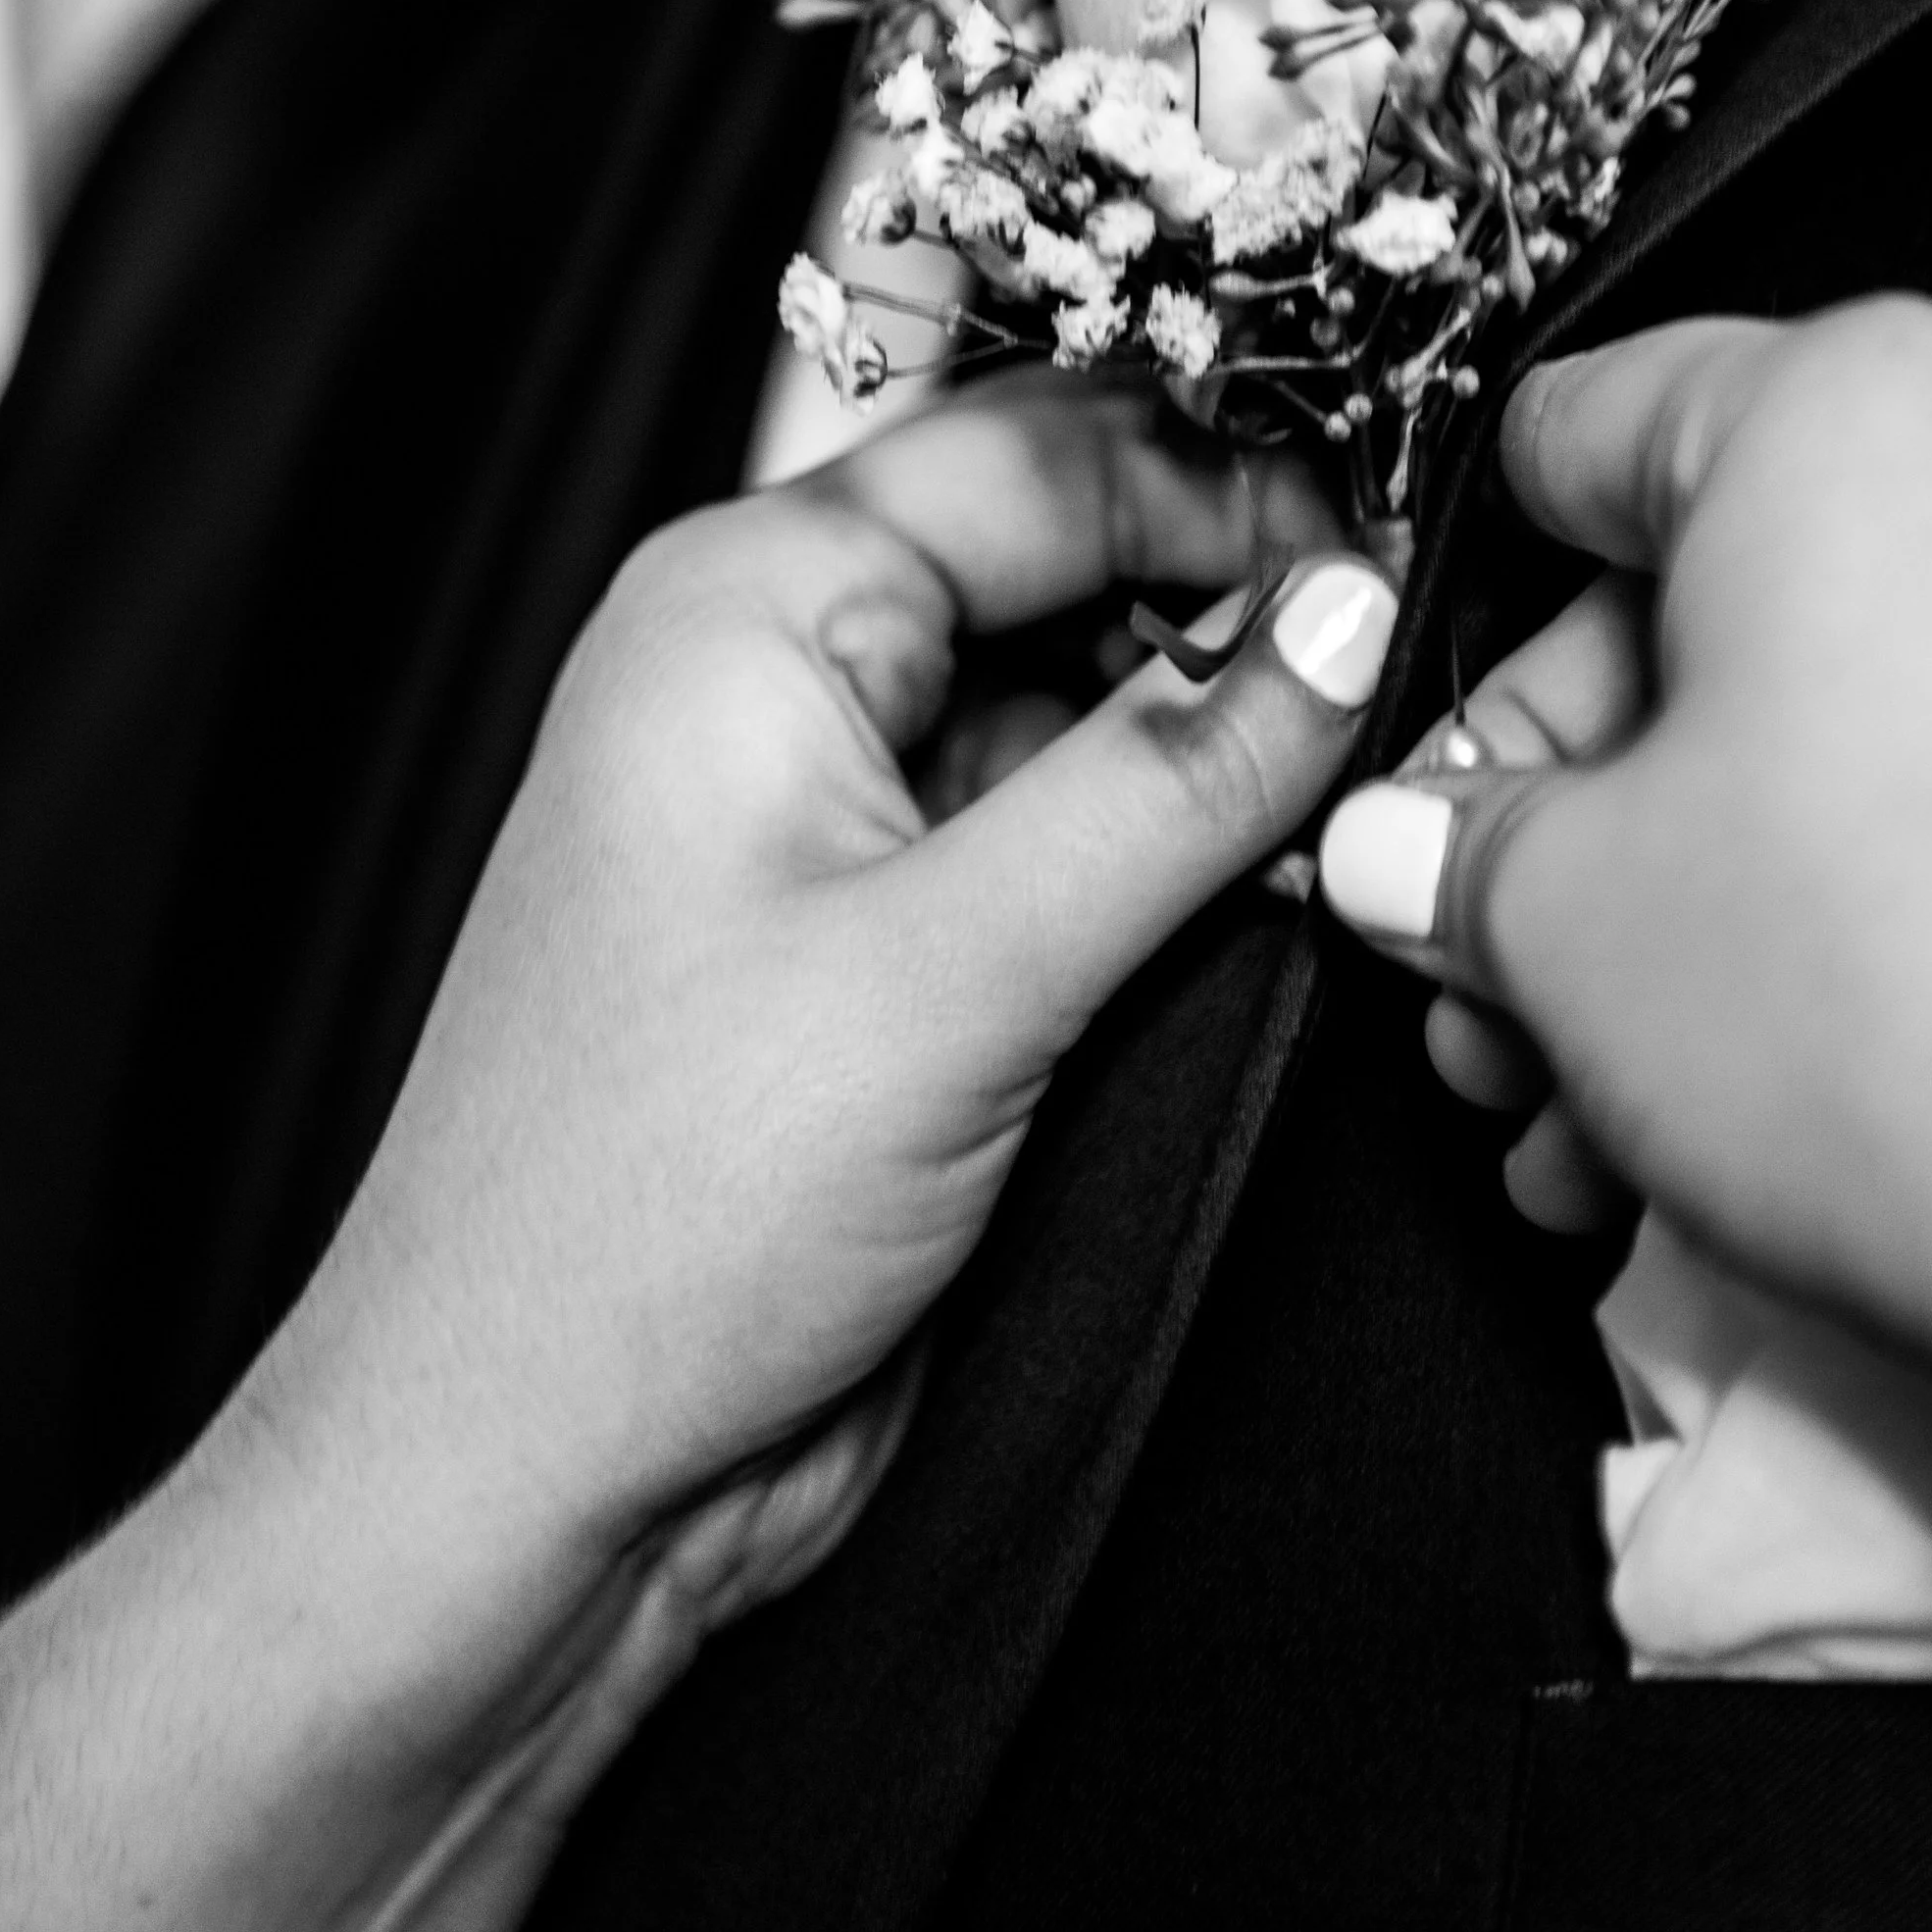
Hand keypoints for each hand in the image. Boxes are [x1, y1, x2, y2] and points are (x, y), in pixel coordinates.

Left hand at [0, 376, 1393, 1931]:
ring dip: (1216, 756)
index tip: (1394, 560)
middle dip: (1236, 621)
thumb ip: (1172, 781)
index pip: (1047, 454)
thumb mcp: (954, 973)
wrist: (535, 1477)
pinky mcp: (897, 954)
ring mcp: (840, 822)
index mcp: (749, 607)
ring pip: (1085, 710)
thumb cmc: (632, 1226)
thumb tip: (1338, 620)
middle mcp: (785, 685)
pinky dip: (1173, 867)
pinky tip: (1263, 907)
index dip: (1234, 490)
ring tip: (1345, 809)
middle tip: (1396, 691)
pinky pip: (1068, 845)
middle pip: (1072, 567)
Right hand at [1317, 300, 1931, 1473]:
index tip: (1430, 750)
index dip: (1469, 621)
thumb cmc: (1921, 1017)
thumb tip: (1418, 856)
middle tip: (1483, 949)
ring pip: (1830, 732)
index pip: (1581, 438)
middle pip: (1711, 609)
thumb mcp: (1558, 914)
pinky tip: (1736, 1088)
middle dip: (1568, 816)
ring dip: (1680, 904)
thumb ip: (1449, 852)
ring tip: (1587, 1080)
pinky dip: (1837, 919)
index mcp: (1853, 409)